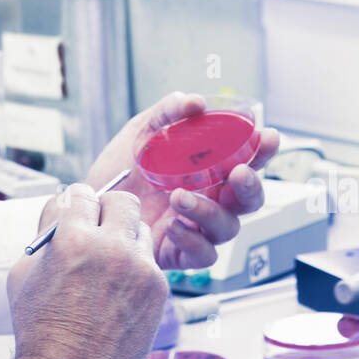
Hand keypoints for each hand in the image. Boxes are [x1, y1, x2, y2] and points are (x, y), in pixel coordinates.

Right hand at [8, 184, 167, 358]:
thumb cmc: (42, 327)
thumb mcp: (25, 272)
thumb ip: (45, 229)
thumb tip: (62, 201)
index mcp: (74, 240)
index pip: (83, 193)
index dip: (77, 200)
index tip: (77, 208)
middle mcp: (112, 249)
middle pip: (122, 200)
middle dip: (108, 208)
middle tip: (99, 224)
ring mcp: (140, 268)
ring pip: (141, 229)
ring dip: (125, 237)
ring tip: (109, 261)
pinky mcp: (158, 288)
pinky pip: (150, 260)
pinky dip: (136, 266)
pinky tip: (118, 286)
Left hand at [79, 92, 279, 269]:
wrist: (90, 199)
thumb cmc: (122, 166)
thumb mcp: (142, 131)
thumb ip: (168, 114)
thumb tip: (195, 103)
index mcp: (209, 169)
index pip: (246, 160)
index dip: (262, 150)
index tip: (268, 137)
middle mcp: (210, 199)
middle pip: (248, 200)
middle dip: (251, 187)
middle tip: (239, 173)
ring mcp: (196, 227)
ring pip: (227, 228)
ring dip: (209, 212)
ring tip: (179, 197)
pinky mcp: (178, 252)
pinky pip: (202, 254)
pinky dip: (192, 240)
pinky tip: (172, 224)